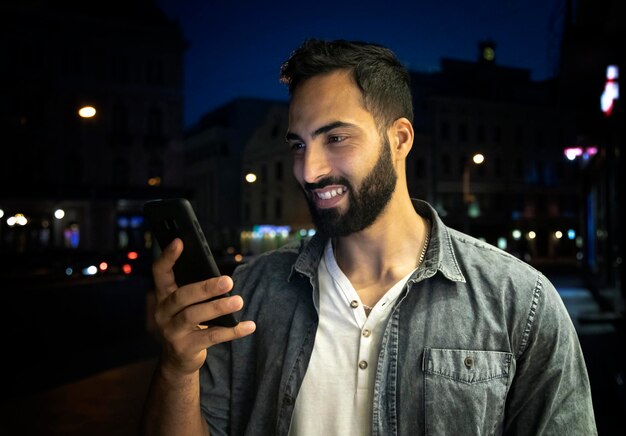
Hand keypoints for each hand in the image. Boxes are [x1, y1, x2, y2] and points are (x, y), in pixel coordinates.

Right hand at [151, 238, 255, 375]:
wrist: (177, 360)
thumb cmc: (187, 322)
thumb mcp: (185, 305)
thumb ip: (195, 290)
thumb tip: (223, 277)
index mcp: (163, 296)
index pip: (160, 272)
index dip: (168, 257)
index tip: (180, 241)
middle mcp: (163, 312)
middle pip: (182, 296)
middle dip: (205, 287)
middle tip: (228, 280)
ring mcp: (172, 332)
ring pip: (194, 315)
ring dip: (218, 307)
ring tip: (239, 301)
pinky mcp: (185, 348)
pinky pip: (211, 337)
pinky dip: (232, 331)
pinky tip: (248, 325)